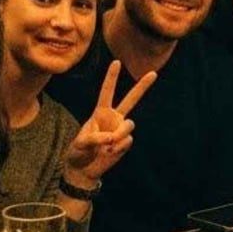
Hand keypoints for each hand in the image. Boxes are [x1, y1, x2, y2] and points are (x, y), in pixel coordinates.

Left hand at [62, 60, 156, 183]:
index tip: (117, 62)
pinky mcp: (125, 142)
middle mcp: (113, 118)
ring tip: (108, 145)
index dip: (111, 77)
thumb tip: (112, 138)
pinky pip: (127, 141)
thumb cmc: (78, 152)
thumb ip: (95, 138)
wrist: (84, 170)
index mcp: (100, 112)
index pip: (107, 92)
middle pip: (131, 99)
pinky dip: (118, 148)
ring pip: (129, 125)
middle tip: (153, 73)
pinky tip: (109, 152)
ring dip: (119, 134)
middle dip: (142, 86)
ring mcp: (121, 130)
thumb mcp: (80, 143)